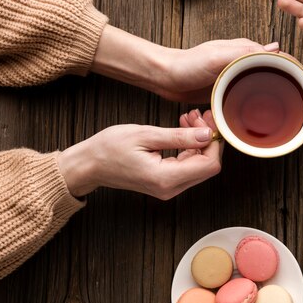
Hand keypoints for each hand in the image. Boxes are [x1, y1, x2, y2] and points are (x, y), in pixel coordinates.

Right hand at [57, 110, 221, 199]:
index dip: (213, 141)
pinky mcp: (166, 183)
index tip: (205, 121)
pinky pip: (187, 165)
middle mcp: (171, 188)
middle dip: (208, 138)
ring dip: (199, 140)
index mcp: (166, 178)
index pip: (209, 164)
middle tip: (198, 115)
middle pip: (208, 165)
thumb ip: (180, 136)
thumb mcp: (146, 135)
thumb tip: (207, 134)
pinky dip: (189, 146)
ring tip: (188, 118)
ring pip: (199, 165)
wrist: (88, 165)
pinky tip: (182, 129)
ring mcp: (169, 187)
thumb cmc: (109, 148)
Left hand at [91, 27, 302, 116]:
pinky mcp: (233, 93)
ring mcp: (242, 80)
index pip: (287, 64)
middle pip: (286, 79)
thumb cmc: (188, 62)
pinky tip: (280, 122)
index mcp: (251, 53)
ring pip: (275, 92)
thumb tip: (276, 49)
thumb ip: (244, 52)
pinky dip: (274, 110)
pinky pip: (259, 102)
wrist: (165, 75)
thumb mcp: (217, 55)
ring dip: (293, 104)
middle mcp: (250, 65)